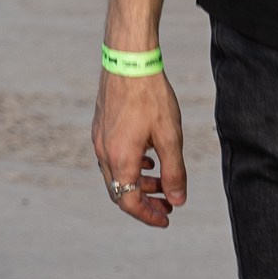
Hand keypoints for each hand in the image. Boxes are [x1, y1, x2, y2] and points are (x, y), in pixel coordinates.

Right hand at [91, 69, 186, 229]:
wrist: (129, 60)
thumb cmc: (151, 96)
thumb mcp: (170, 136)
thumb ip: (174, 172)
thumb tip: (178, 200)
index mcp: (120, 159)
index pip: (129, 202)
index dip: (148, 215)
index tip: (167, 218)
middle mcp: (104, 153)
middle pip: (120, 192)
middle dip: (145, 202)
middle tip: (168, 204)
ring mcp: (100, 139)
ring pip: (117, 174)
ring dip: (139, 183)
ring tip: (161, 180)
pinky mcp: (101, 126)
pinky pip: (113, 157)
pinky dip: (131, 166)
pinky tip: (148, 156)